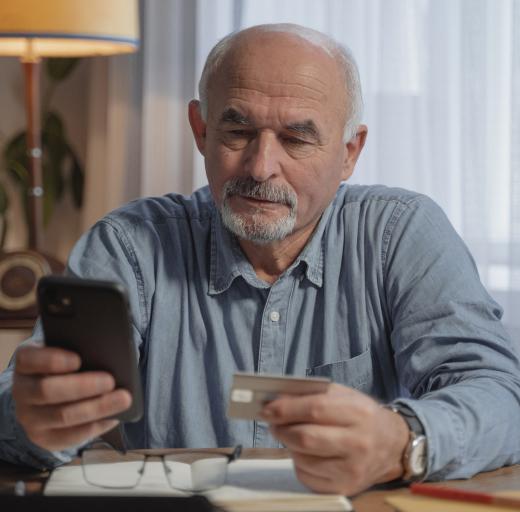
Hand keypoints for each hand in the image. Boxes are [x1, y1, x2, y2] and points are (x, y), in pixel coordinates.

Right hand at [12, 345, 131, 450]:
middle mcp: (22, 391)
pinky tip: (113, 417)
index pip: (29, 359)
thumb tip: (109, 357)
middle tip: (111, 381)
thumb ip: (81, 352)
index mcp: (26, 363)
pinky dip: (95, 426)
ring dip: (97, 407)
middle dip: (83, 386)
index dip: (51, 360)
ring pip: (62, 415)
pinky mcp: (44, 437)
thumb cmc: (65, 367)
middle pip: (47, 390)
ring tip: (123, 399)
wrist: (51, 393)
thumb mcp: (67, 353)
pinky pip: (70, 436)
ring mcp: (30, 417)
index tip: (78, 360)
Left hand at [260, 383, 408, 494]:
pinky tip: (305, 453)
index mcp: (358, 413)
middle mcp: (358, 443)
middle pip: (306, 438)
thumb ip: (313, 394)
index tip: (267, 408)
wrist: (392, 445)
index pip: (315, 409)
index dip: (286, 409)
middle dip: (282, 429)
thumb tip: (277, 400)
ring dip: (289, 446)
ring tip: (290, 435)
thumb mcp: (344, 395)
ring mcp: (352, 470)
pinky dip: (299, 463)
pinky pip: (307, 477)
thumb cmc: (363, 415)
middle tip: (273, 423)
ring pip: (303, 459)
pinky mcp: (345, 488)